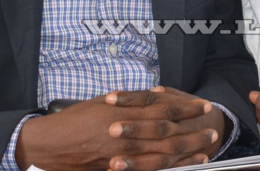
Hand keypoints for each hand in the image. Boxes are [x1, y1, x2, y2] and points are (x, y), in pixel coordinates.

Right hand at [15, 87, 221, 170]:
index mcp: (122, 110)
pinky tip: (183, 166)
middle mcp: (124, 131)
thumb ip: (128, 102)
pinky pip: (146, 169)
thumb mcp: (101, 103)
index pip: (162, 107)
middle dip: (192, 129)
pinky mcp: (115, 168)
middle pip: (167, 130)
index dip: (185, 106)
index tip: (204, 105)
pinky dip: (168, 167)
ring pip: (161, 152)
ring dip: (186, 150)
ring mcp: (121, 153)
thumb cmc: (72, 120)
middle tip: (213, 128)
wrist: (46, 143)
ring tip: (206, 148)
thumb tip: (153, 97)